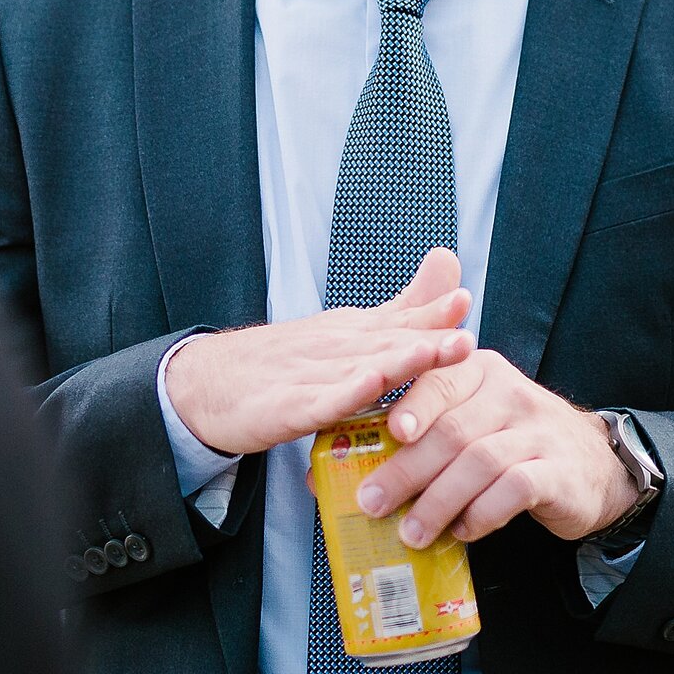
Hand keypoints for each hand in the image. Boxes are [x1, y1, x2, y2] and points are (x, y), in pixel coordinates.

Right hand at [167, 247, 473, 455]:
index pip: (399, 323)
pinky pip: (317, 403)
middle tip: (463, 339)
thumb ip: (403, 308)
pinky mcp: (284, 408)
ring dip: (394, 363)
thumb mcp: (350, 332)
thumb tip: (449, 265)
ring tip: (427, 357)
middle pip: (385, 344)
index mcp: (354, 334)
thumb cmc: (287, 360)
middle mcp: (335, 349)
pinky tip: (364, 388)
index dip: (431, 316)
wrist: (209, 382)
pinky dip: (341, 395)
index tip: (465, 302)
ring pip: (357, 369)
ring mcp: (309, 376)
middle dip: (425, 339)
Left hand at [356, 350, 637, 545]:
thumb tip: (327, 470)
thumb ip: (414, 431)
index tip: (390, 433)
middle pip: (452, 429)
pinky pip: (514, 490)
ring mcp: (537, 432)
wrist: (593, 463)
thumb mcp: (470, 419)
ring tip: (412, 532)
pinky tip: (463, 532)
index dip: (414, 404)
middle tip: (374, 503)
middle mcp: (510, 393)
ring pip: (480, 462)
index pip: (441, 380)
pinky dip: (482, 513)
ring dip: (439, 501)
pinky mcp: (558, 472)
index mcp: (480, 371)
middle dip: (408, 470)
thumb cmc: (510, 441)